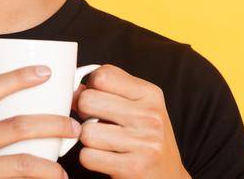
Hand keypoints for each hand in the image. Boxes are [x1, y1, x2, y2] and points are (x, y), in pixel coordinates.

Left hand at [71, 64, 190, 178]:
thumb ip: (109, 93)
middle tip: (95, 122)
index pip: (103, 75)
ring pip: (85, 132)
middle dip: (84, 113)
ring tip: (104, 143)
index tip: (97, 100)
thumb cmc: (148, 139)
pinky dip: (91, 159)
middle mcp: (150, 116)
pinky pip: (88, 156)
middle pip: (88, 100)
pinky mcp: (134, 167)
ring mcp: (144, 142)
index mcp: (150, 94)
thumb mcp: (140, 107)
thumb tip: (74, 91)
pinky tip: (105, 158)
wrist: (169, 176)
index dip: (91, 87)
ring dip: (88, 140)